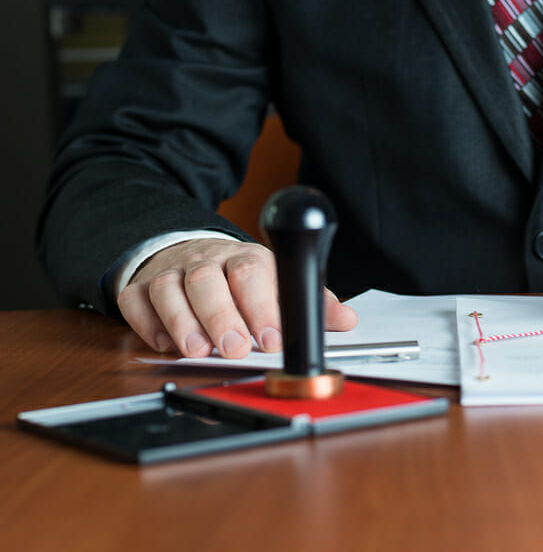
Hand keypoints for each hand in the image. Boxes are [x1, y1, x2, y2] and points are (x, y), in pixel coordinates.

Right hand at [117, 238, 357, 357]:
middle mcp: (206, 262)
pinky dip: (148, 323)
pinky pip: (136, 301)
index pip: (253, 274)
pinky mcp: (140, 287)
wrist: (187, 250)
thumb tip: (347, 321)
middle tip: (235, 348)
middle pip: (209, 281)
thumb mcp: (279, 283)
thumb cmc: (240, 276)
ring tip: (198, 350)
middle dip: (222, 316)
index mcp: (246, 259)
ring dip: (183, 322)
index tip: (271, 338)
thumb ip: (311, 302)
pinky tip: (164, 343)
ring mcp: (171, 273)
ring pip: (169, 289)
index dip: (262, 306)